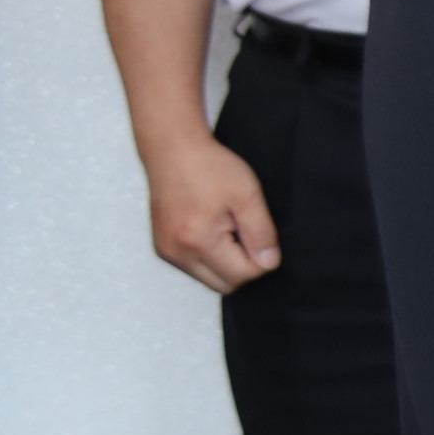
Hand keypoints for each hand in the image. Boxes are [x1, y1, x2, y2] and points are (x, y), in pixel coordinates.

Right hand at [138, 132, 281, 291]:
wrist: (172, 150)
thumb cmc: (208, 166)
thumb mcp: (248, 195)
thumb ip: (261, 233)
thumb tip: (269, 263)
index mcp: (198, 240)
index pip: (243, 275)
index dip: (261, 258)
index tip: (259, 231)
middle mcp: (177, 253)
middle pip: (226, 284)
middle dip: (244, 265)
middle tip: (245, 230)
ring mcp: (167, 252)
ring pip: (210, 279)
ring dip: (227, 262)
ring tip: (227, 226)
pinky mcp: (163, 248)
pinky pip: (195, 268)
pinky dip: (211, 257)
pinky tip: (214, 229)